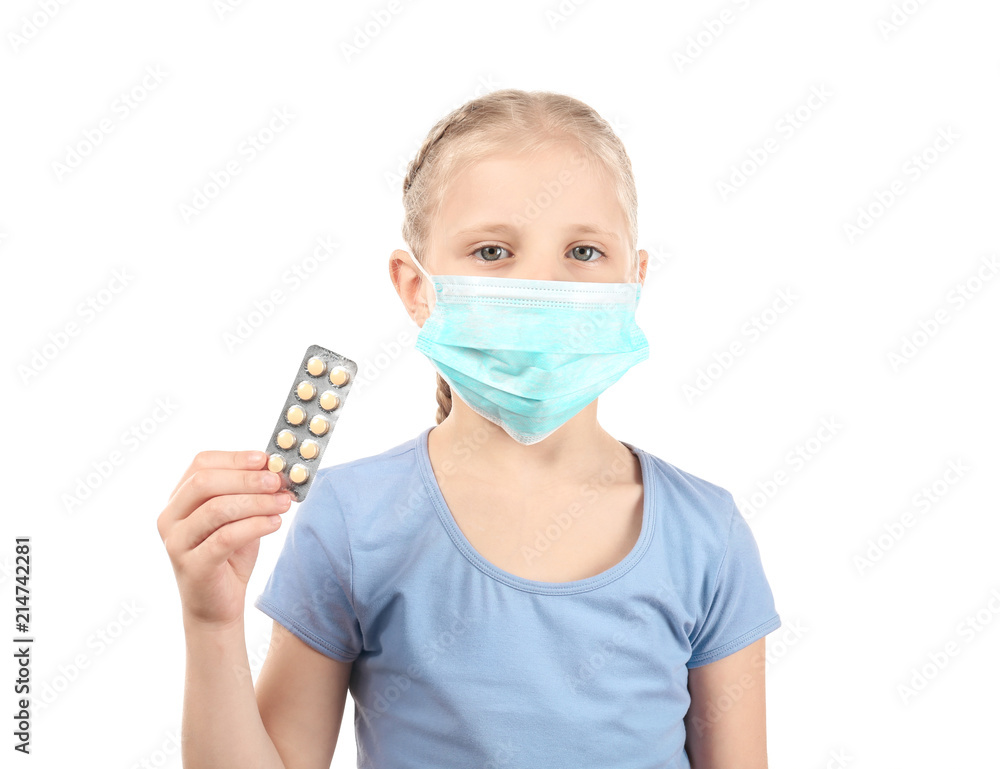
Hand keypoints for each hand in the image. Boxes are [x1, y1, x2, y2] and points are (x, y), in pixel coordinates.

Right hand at [156, 450, 291, 629]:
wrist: (218, 606)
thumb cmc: (230, 556)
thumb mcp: (240, 517)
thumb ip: (249, 493)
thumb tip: (277, 468)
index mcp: (179, 499)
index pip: (201, 463)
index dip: (235, 458)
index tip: (265, 459)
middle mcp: (170, 517)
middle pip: (205, 482)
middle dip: (246, 478)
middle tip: (278, 481)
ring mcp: (177, 542)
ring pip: (217, 508)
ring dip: (257, 502)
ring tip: (284, 502)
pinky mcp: (192, 565)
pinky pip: (225, 537)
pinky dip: (255, 526)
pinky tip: (275, 523)